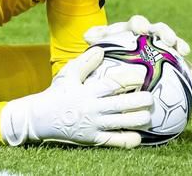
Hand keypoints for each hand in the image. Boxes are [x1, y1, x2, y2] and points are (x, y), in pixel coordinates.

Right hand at [0, 46, 152, 147]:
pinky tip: (139, 137)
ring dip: (138, 119)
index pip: (114, 83)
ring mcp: (93, 125)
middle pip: (123, 104)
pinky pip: (114, 141)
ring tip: (149, 115)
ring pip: (122, 123)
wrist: (40, 118)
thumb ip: (86, 62)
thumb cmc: (57, 93)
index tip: (143, 74)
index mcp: (89, 91)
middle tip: (152, 97)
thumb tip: (101, 50)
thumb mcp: (68, 74)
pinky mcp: (92, 139)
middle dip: (141, 100)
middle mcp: (93, 109)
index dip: (131, 78)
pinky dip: (128, 140)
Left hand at [85, 14, 191, 79]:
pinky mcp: (168, 59)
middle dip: (165, 32)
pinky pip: (179, 62)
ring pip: (173, 43)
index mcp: (132, 29)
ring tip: (185, 52)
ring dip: (179, 45)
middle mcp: (149, 34)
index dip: (140, 24)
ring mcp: (160, 46)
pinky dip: (186, 66)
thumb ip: (96, 38)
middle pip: (159, 29)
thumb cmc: (108, 52)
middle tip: (169, 39)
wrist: (118, 61)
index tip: (142, 29)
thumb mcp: (99, 46)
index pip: (136, 22)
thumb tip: (87, 36)